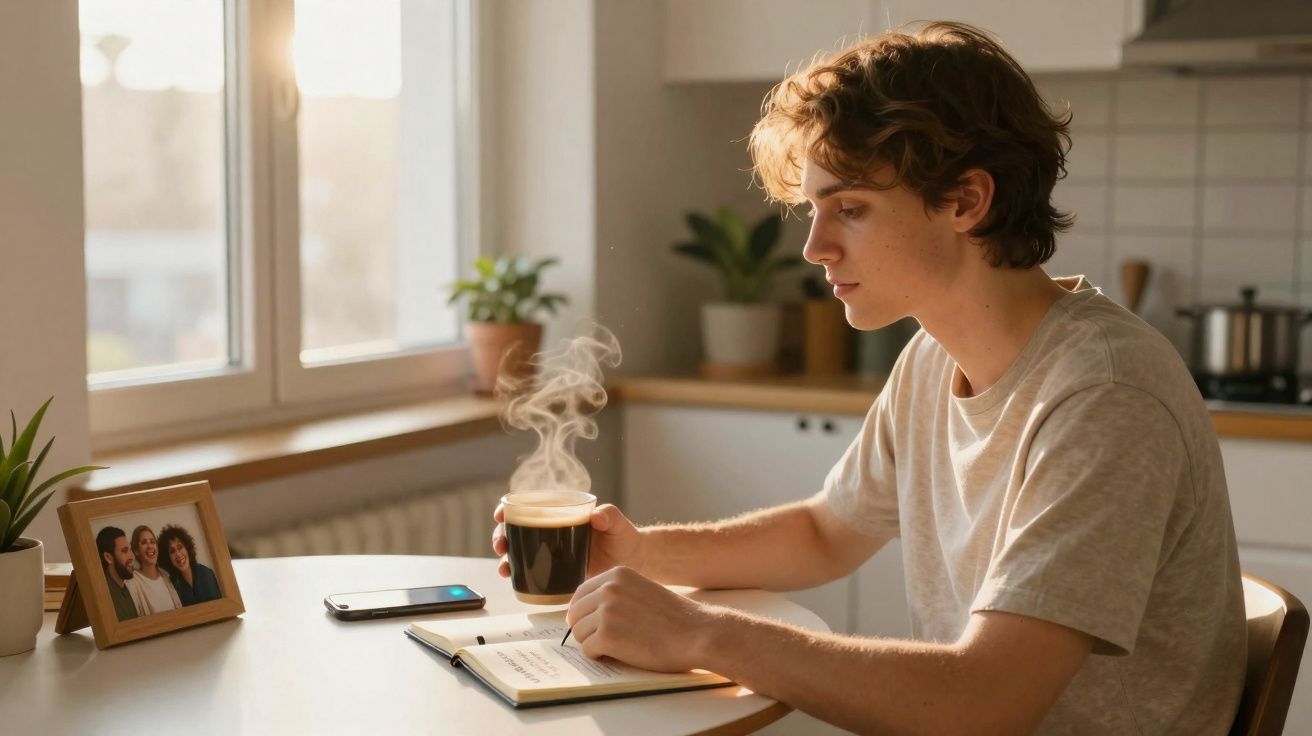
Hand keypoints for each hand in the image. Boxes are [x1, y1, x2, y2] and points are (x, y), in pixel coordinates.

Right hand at [492, 503, 646, 579]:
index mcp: (560, 513)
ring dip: (506, 559)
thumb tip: (597, 517)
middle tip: (502, 545)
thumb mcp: (616, 522)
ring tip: (504, 568)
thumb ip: (609, 516)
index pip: (528, 506)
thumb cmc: (622, 536)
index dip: (509, 509)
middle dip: (501, 536)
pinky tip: (513, 580)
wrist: (630, 562)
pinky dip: (518, 575)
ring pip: (519, 552)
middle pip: (516, 530)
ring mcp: (550, 552)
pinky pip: (531, 572)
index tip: (501, 514)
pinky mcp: (554, 571)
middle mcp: (550, 531)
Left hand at [565, 566, 719, 672]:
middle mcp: (608, 589)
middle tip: (604, 640)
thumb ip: (616, 594)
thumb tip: (586, 609)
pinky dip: (600, 656)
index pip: (580, 594)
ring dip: (593, 643)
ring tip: (616, 647)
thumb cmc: (673, 618)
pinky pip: (588, 650)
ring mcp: (606, 612)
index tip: (591, 624)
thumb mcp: (641, 590)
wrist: (697, 633)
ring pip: (578, 633)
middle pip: (575, 613)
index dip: (583, 613)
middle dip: (586, 629)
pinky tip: (619, 654)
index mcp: (616, 574)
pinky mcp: (607, 636)